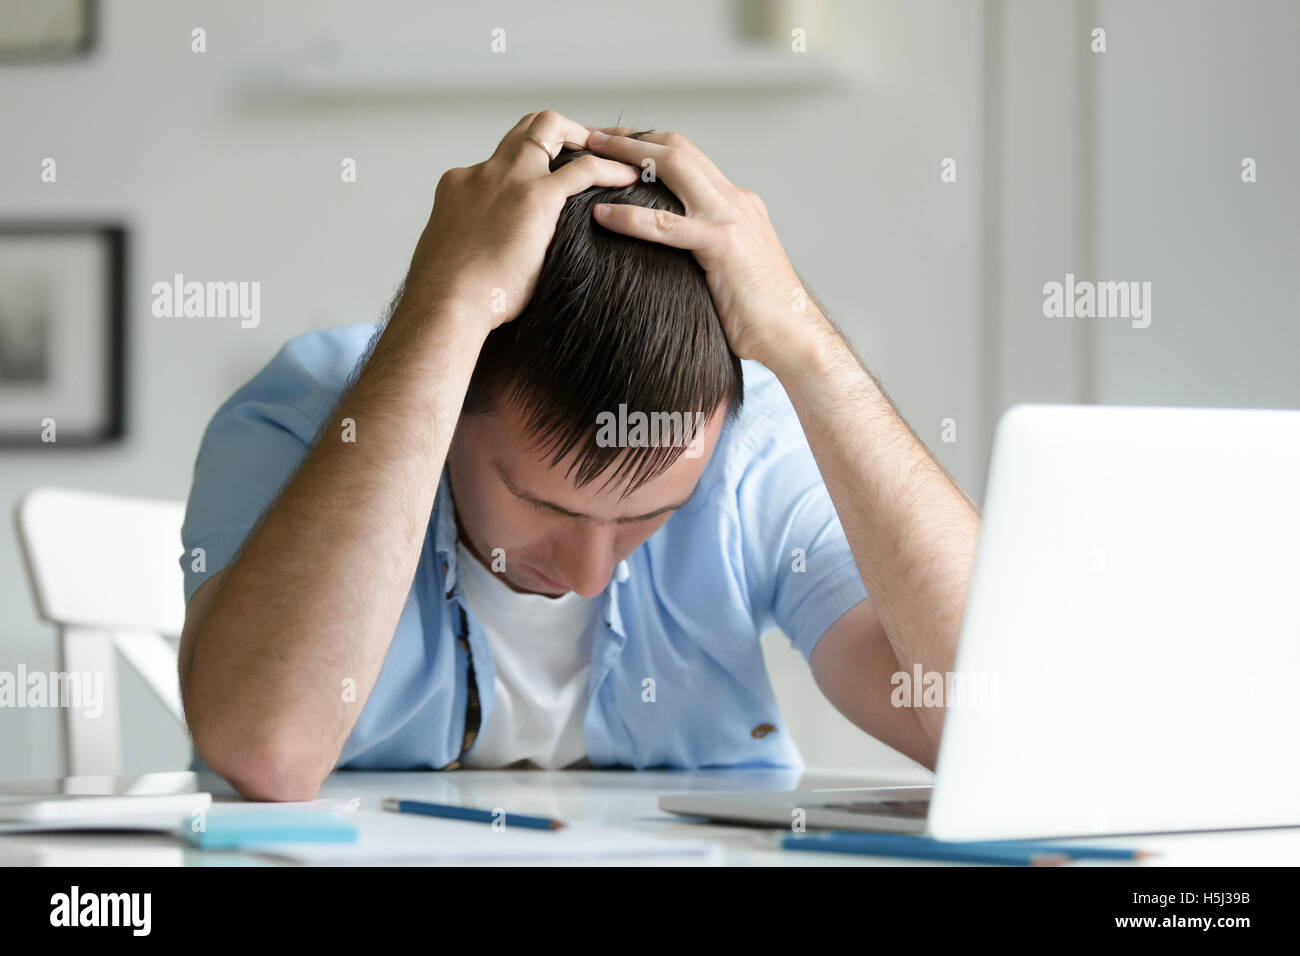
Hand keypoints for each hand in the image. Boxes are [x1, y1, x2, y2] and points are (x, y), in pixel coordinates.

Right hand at [399, 111, 639, 333]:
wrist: (445, 302)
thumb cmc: (450, 297)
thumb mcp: (457, 257)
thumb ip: (475, 244)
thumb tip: (492, 263)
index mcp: (459, 186)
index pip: (496, 161)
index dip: (524, 164)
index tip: (544, 177)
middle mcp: (482, 172)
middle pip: (521, 129)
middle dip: (556, 133)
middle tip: (583, 150)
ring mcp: (507, 178)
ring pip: (548, 126)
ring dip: (582, 136)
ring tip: (610, 155)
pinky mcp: (535, 196)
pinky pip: (583, 169)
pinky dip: (608, 169)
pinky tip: (626, 180)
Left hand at [584, 128, 823, 364]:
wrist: (793, 334)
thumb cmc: (759, 312)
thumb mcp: (731, 265)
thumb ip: (705, 246)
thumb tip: (670, 252)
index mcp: (736, 203)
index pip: (688, 157)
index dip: (648, 145)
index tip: (614, 144)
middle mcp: (734, 200)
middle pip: (678, 148)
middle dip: (631, 136)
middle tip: (592, 136)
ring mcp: (729, 218)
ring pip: (673, 167)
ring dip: (626, 155)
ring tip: (588, 155)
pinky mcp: (722, 245)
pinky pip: (667, 226)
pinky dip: (631, 216)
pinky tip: (602, 214)